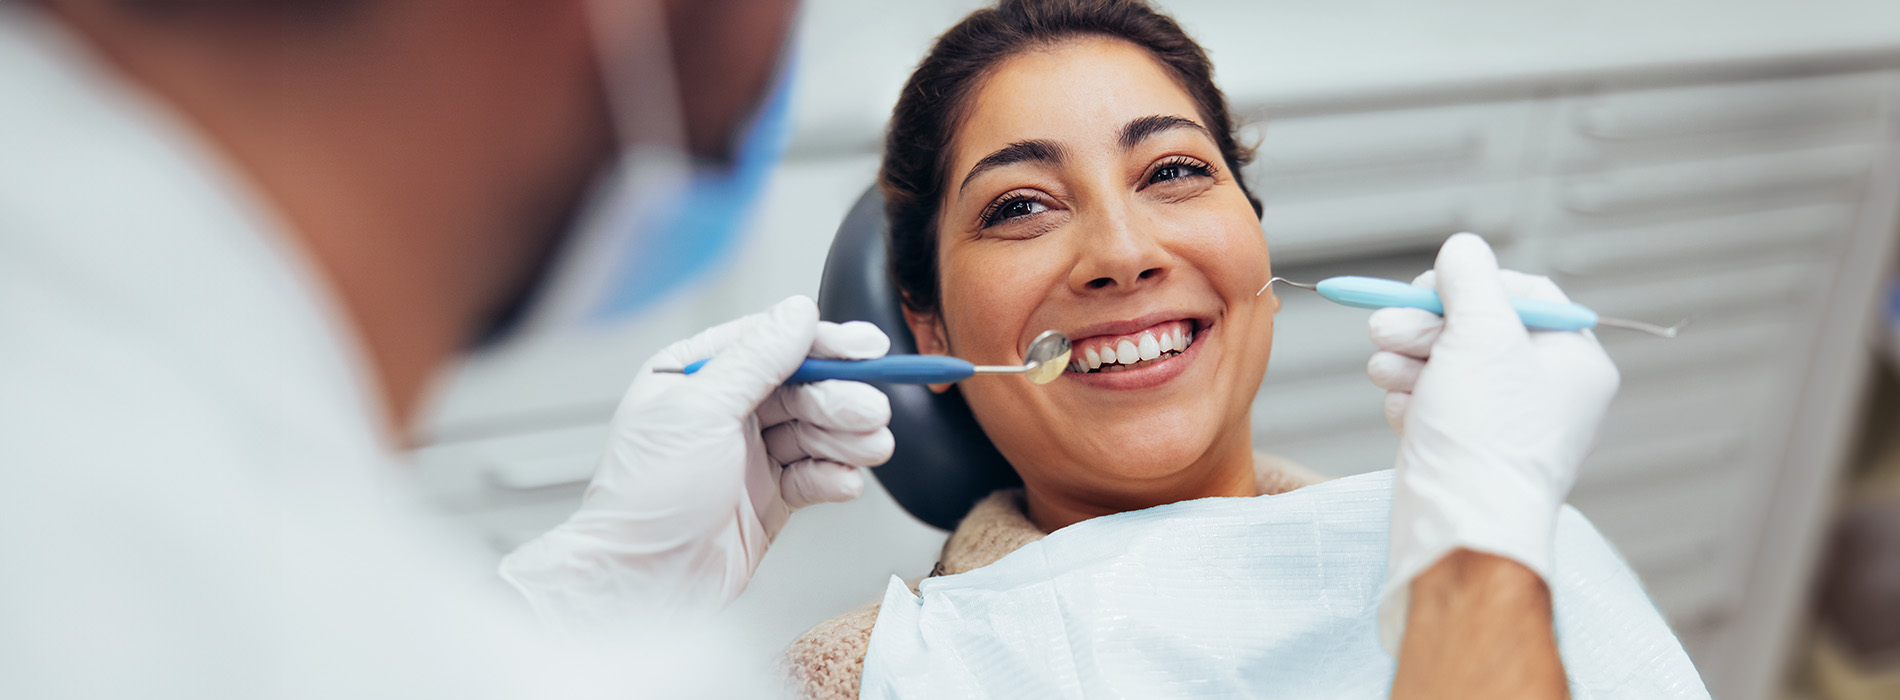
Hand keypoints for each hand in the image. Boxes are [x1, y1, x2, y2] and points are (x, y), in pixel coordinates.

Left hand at [499, 296, 892, 635]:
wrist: (644, 583)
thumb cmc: (646, 500)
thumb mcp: (699, 411)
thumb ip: (755, 359)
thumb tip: (796, 314)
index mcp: (695, 376)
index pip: (769, 344)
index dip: (821, 344)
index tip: (865, 347)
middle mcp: (724, 411)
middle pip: (801, 388)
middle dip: (840, 399)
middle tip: (870, 411)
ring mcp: (748, 454)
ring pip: (815, 431)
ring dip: (847, 438)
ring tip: (870, 448)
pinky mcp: (769, 496)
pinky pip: (814, 474)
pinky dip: (835, 476)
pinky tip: (845, 481)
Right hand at [1364, 233, 1618, 649]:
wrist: (1459, 530)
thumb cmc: (1486, 436)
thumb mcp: (1483, 333)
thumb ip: (1471, 279)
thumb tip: (1463, 249)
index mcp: (1574, 363)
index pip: (1526, 293)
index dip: (1472, 283)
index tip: (1430, 288)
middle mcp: (1546, 394)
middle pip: (1478, 328)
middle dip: (1425, 325)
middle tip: (1386, 328)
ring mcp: (1504, 425)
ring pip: (1447, 364)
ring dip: (1407, 358)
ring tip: (1385, 369)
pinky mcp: (1465, 450)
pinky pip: (1433, 404)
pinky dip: (1411, 401)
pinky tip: (1403, 411)